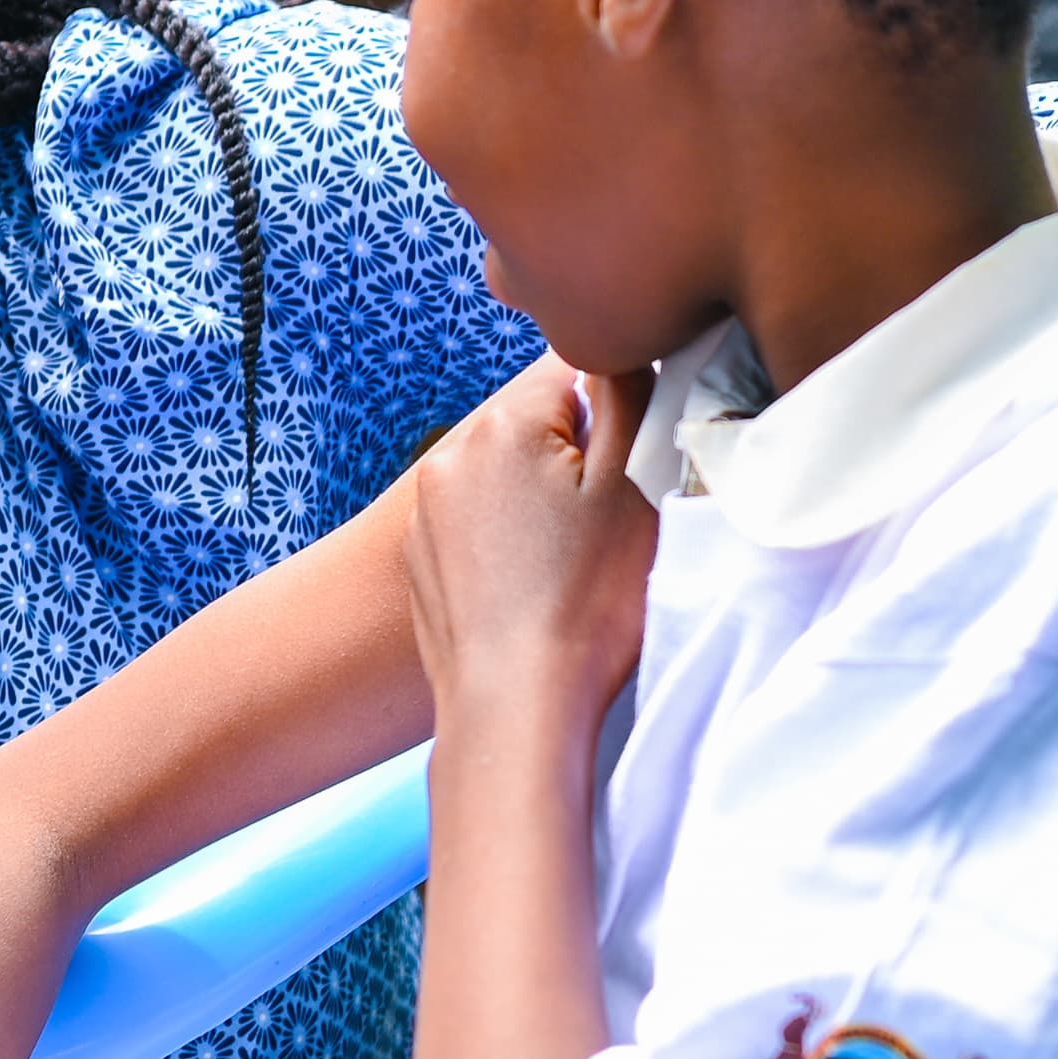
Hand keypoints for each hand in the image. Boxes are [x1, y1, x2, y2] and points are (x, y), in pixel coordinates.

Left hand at [404, 360, 660, 738]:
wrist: (514, 708)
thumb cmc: (585, 606)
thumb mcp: (633, 488)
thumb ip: (628, 399)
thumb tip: (622, 350)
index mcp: (504, 424)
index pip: (576, 368)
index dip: (621, 409)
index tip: (636, 463)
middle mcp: (452, 453)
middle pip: (536, 422)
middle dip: (577, 454)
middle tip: (607, 521)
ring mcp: (427, 509)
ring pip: (506, 472)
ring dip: (541, 496)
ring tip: (568, 561)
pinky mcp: (421, 557)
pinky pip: (478, 521)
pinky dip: (508, 539)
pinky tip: (533, 587)